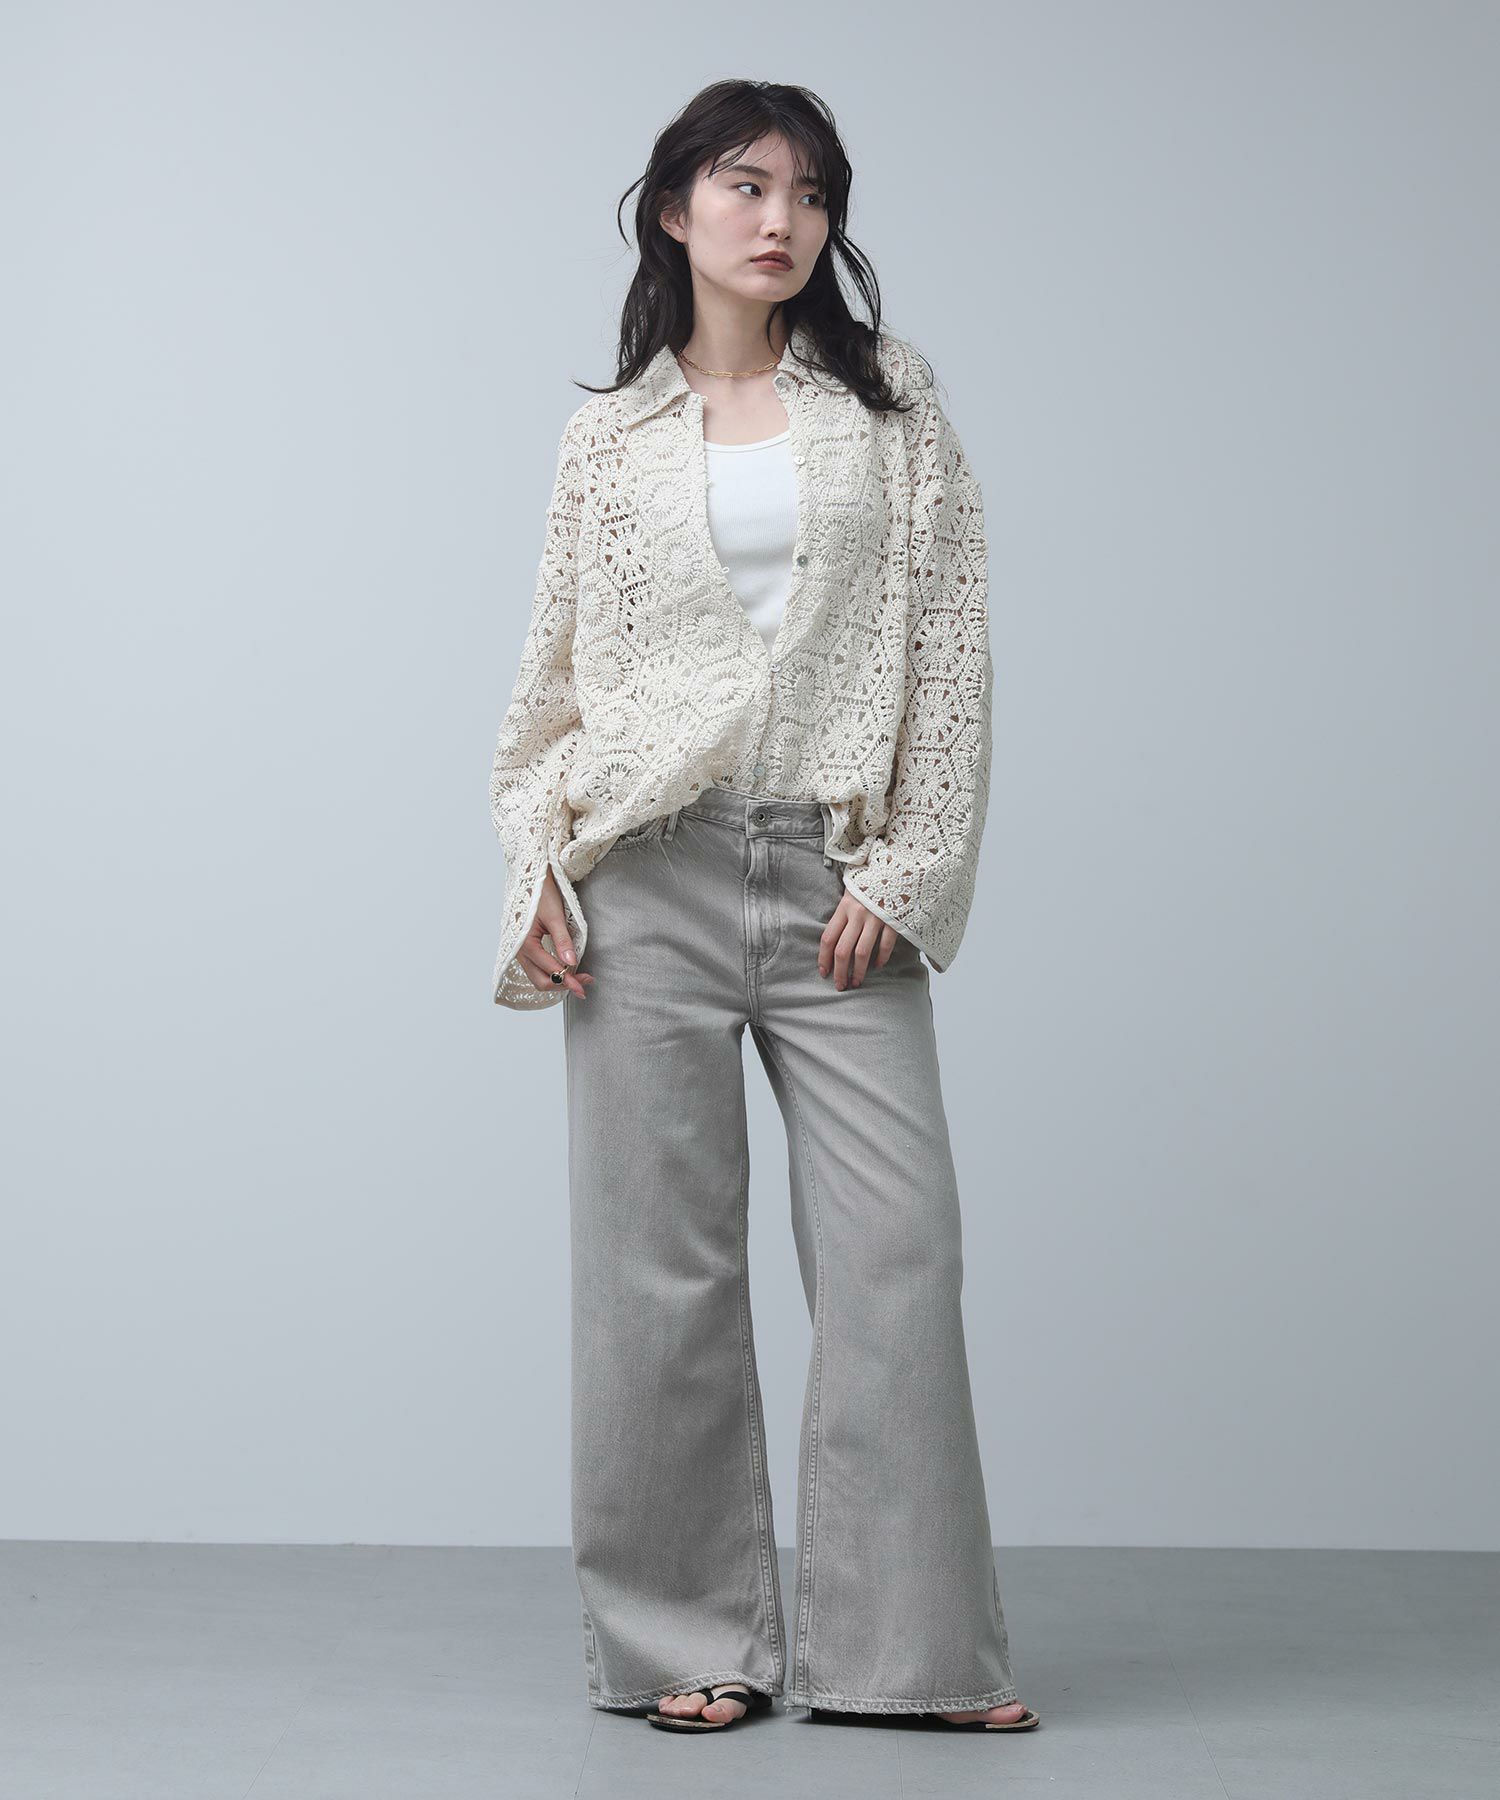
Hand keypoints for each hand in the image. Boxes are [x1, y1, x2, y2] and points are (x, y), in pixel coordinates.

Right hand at [517, 868, 593, 998]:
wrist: (530, 879)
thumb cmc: (540, 894)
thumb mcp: (555, 916)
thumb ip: (562, 941)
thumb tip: (571, 963)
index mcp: (525, 943)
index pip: (549, 970)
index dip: (568, 979)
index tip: (584, 984)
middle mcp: (519, 952)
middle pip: (541, 981)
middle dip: (563, 984)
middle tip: (584, 983)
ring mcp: (520, 952)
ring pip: (538, 977)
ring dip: (558, 980)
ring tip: (579, 977)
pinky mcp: (525, 949)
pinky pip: (537, 968)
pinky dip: (552, 972)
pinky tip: (565, 969)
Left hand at [819, 891, 899, 988]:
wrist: (897, 865)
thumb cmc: (871, 882)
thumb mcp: (851, 893)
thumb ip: (843, 914)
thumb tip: (833, 940)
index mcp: (844, 907)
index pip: (828, 938)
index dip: (823, 958)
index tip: (824, 972)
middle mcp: (857, 913)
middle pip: (842, 950)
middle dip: (839, 972)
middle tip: (840, 985)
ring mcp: (876, 917)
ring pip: (862, 952)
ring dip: (859, 971)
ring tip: (856, 982)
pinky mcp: (893, 920)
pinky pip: (885, 945)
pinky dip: (881, 958)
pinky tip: (878, 965)